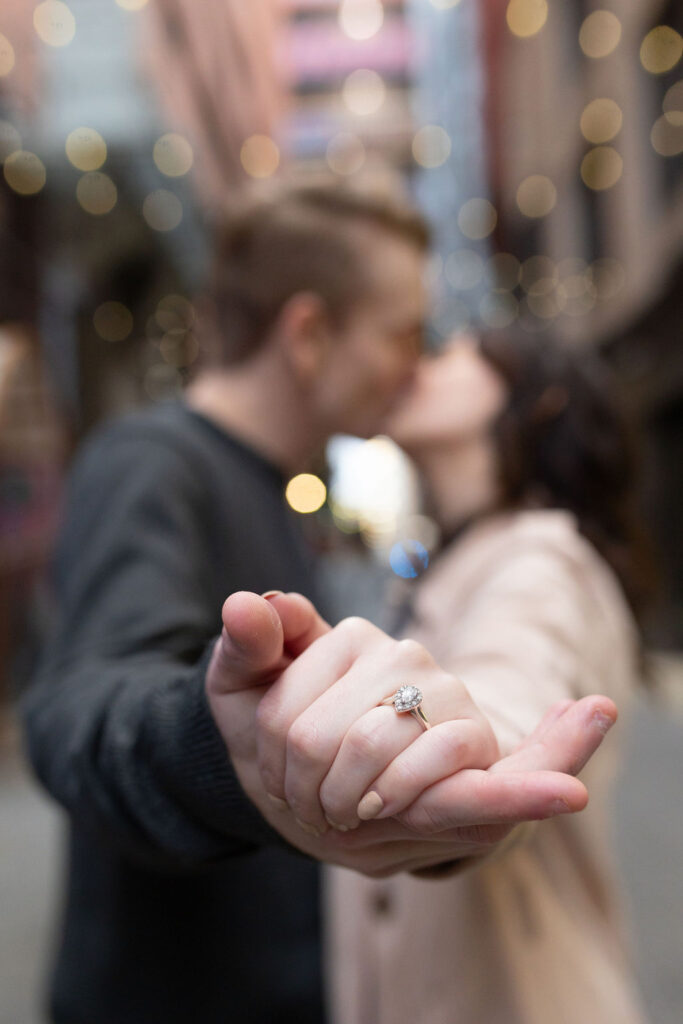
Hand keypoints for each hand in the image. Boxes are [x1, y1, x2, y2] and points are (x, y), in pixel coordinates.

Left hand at [254, 599, 499, 834]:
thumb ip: (243, 647)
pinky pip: (432, 758)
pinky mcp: (475, 731)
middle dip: (306, 793)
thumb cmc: (307, 745)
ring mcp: (442, 688)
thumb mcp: (250, 697)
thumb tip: (244, 601)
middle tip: (315, 810)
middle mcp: (398, 652)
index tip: (282, 784)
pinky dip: (396, 796)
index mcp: (345, 638)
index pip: (280, 717)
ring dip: (345, 802)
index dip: (274, 770)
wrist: (373, 801)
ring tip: (345, 811)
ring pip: (368, 745)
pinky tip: (383, 807)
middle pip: (316, 738)